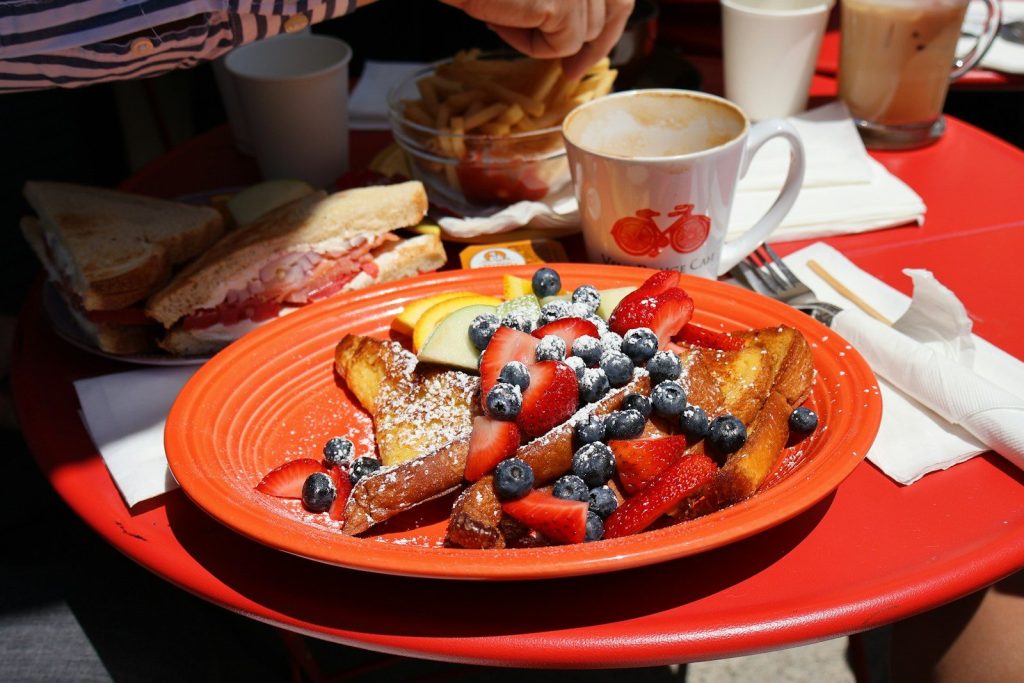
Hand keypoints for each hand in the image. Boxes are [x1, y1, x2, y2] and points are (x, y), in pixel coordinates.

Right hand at [441, 0, 633, 79]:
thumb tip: (580, 35)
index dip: (610, 25)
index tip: (589, 51)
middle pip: (610, 13)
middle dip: (591, 47)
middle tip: (570, 74)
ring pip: (580, 33)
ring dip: (541, 36)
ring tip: (502, 17)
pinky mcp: (564, 4)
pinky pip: (558, 45)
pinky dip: (528, 43)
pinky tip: (498, 20)